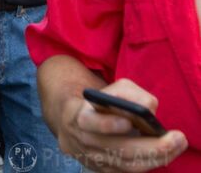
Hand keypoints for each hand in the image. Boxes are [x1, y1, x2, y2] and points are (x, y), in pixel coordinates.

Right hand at [56, 79, 187, 172]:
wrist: (78, 125)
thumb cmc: (102, 104)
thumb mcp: (113, 90)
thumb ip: (131, 94)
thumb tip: (149, 110)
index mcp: (82, 117)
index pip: (90, 123)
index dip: (107, 124)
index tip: (128, 122)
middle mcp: (86, 142)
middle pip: (119, 150)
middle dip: (151, 146)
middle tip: (176, 139)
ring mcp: (96, 160)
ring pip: (129, 165)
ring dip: (157, 157)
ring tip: (177, 145)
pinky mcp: (106, 171)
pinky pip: (131, 171)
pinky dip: (151, 162)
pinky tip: (166, 153)